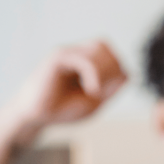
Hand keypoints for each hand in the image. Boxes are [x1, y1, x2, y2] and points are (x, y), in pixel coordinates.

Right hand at [3, 40, 127, 138]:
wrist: (35, 117)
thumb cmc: (62, 110)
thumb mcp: (95, 101)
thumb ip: (112, 88)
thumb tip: (127, 73)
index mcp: (84, 61)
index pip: (111, 55)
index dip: (117, 73)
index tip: (106, 94)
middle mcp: (75, 52)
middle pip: (106, 46)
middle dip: (112, 69)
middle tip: (102, 91)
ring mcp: (67, 52)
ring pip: (99, 48)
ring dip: (105, 72)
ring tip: (95, 91)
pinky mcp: (58, 58)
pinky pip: (85, 58)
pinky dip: (95, 74)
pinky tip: (90, 90)